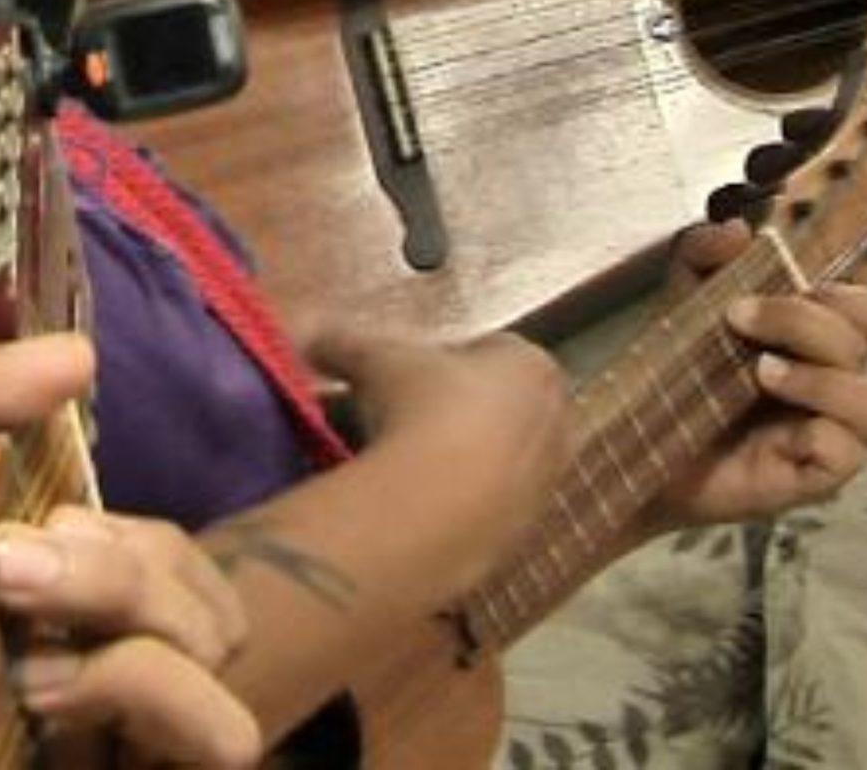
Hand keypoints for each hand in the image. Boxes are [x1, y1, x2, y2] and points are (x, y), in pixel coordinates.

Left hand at [0, 331, 260, 769]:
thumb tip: (79, 350)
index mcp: (47, 587)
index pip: (155, 535)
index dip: (112, 521)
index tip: (32, 517)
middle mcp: (94, 652)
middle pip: (194, 575)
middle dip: (114, 565)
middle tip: (6, 577)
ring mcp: (117, 723)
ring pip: (219, 638)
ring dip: (130, 621)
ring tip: (26, 664)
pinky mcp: (120, 769)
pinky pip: (223, 730)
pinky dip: (153, 696)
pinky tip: (51, 710)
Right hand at [302, 326, 569, 578]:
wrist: (442, 502)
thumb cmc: (421, 409)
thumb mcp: (373, 361)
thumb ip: (345, 343)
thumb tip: (311, 337)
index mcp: (532, 365)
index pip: (492, 351)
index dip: (445, 360)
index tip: (406, 377)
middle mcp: (555, 420)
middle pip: (501, 406)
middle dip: (460, 411)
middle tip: (406, 420)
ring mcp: (547, 479)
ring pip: (500, 459)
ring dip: (462, 459)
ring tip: (407, 467)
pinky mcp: (529, 529)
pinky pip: (493, 505)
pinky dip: (463, 501)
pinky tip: (423, 504)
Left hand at [643, 221, 866, 531]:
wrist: (634, 444)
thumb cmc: (674, 373)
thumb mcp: (682, 303)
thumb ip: (704, 256)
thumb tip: (737, 230)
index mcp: (818, 339)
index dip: (840, 288)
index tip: (775, 280)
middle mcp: (837, 381)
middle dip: (808, 317)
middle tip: (739, 316)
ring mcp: (831, 432)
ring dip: (820, 377)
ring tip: (759, 371)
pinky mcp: (816, 478)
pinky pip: (848, 454)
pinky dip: (817, 433)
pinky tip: (773, 424)